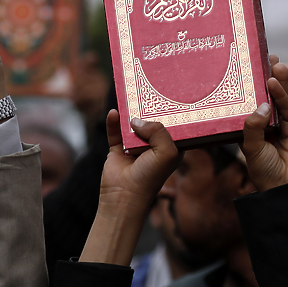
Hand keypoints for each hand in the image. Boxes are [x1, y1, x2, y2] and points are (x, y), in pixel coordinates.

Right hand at [80, 111, 181, 264]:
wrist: (125, 195)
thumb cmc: (151, 176)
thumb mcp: (166, 151)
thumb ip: (158, 130)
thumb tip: (137, 120)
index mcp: (170, 149)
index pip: (173, 128)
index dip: (173, 115)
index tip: (172, 97)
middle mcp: (154, 147)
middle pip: (152, 123)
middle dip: (150, 110)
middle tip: (148, 91)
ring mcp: (135, 147)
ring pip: (133, 125)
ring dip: (131, 114)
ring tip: (131, 98)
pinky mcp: (118, 150)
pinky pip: (115, 132)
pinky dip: (114, 122)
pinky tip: (114, 113)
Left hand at [239, 55, 287, 191]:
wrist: (283, 188)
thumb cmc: (262, 171)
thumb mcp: (250, 147)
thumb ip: (253, 126)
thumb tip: (262, 105)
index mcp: (250, 126)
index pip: (250, 101)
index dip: (250, 85)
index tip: (247, 65)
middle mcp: (264, 122)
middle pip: (266, 94)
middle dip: (266, 75)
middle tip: (265, 55)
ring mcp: (280, 124)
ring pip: (279, 98)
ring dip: (277, 80)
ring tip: (275, 63)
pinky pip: (287, 108)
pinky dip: (282, 95)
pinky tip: (276, 83)